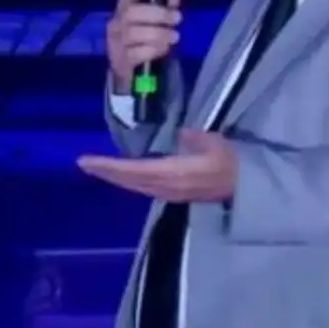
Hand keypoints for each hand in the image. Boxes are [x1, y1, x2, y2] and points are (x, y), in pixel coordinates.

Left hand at [77, 129, 236, 202]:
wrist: (244, 185)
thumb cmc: (231, 162)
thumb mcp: (216, 143)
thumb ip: (195, 138)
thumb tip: (180, 134)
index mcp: (174, 173)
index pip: (134, 170)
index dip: (109, 166)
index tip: (87, 161)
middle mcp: (166, 186)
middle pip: (129, 181)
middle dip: (105, 173)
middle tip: (83, 163)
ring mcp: (169, 192)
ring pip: (134, 186)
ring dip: (114, 177)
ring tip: (97, 168)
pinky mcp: (172, 193)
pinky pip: (143, 187)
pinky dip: (127, 180)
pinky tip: (121, 175)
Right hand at [106, 0, 183, 93]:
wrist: (134, 74)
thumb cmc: (147, 41)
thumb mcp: (160, 21)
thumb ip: (168, 2)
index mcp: (125, 6)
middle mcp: (116, 21)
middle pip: (131, 11)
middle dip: (158, 14)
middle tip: (178, 19)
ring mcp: (116, 41)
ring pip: (134, 32)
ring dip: (159, 34)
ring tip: (174, 37)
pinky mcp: (120, 59)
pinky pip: (137, 52)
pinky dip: (154, 50)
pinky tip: (162, 50)